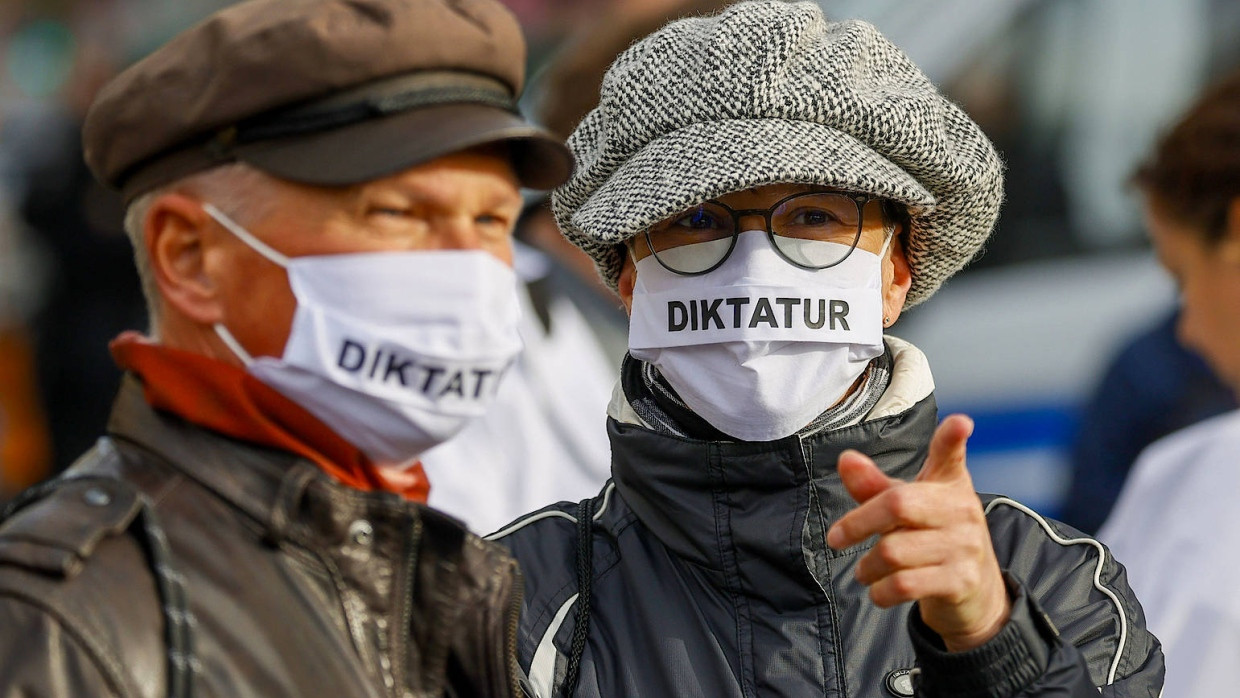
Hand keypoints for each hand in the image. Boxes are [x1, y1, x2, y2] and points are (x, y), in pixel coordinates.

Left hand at [825, 414, 1010, 651]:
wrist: (974, 592)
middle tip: (836, 538)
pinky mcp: (962, 581)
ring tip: (864, 571)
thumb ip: (874, 487)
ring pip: (893, 551)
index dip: (952, 437)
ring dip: (867, 566)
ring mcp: (966, 546)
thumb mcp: (907, 509)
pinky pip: (904, 584)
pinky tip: (878, 590)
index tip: (961, 422)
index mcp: (949, 483)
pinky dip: (880, 591)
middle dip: (857, 524)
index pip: (951, 455)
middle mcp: (962, 509)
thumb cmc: (931, 538)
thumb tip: (845, 459)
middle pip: (897, 505)